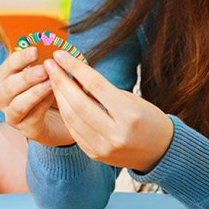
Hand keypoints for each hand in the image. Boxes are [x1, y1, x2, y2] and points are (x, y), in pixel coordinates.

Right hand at [0, 47, 74, 146]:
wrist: (62, 119)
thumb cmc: (52, 90)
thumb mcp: (48, 74)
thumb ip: (48, 63)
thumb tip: (56, 51)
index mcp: (6, 80)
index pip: (7, 68)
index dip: (19, 59)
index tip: (35, 51)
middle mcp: (4, 99)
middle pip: (7, 87)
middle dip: (26, 77)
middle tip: (44, 68)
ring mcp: (13, 116)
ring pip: (17, 105)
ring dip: (33, 93)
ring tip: (50, 83)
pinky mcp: (27, 130)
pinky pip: (32, 117)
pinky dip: (43, 106)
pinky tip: (54, 96)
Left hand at [43, 51, 171, 171]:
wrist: (159, 152)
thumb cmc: (147, 119)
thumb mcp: (131, 100)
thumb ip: (103, 92)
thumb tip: (74, 75)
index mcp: (129, 115)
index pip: (96, 85)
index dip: (75, 68)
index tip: (60, 54)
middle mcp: (115, 134)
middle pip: (78, 104)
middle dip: (60, 82)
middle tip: (49, 65)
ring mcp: (103, 147)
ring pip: (71, 118)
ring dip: (58, 97)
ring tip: (52, 80)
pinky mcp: (94, 154)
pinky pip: (74, 131)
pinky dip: (65, 113)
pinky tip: (60, 99)